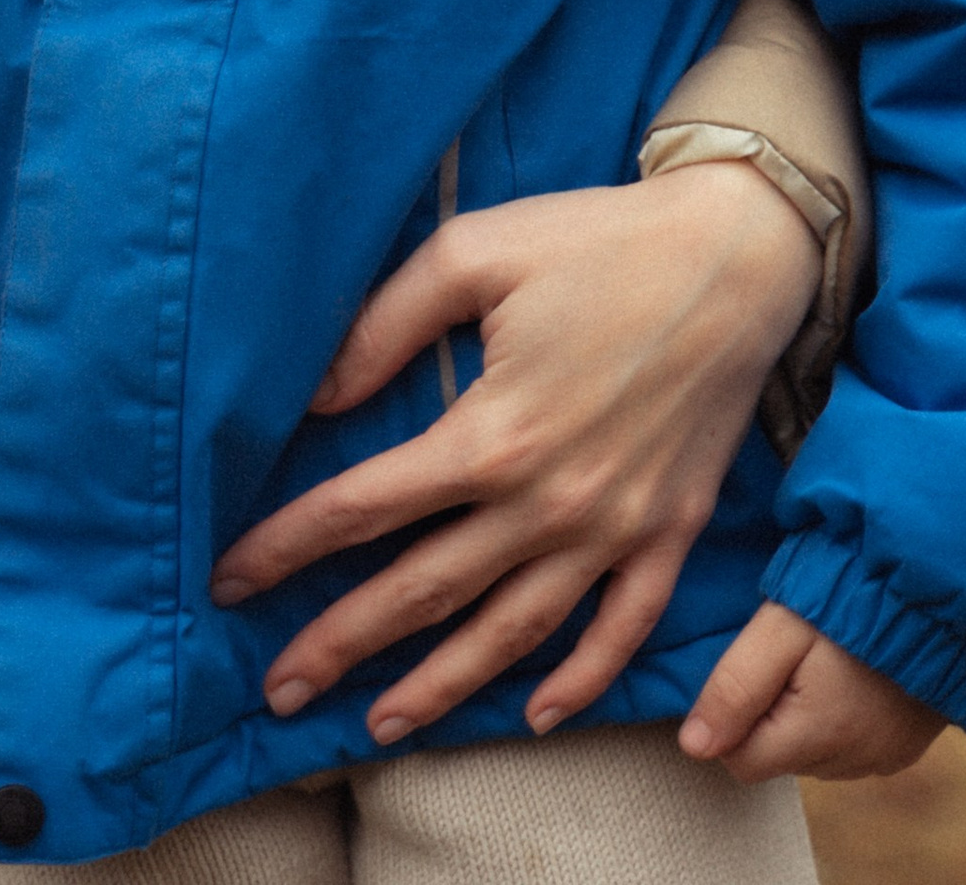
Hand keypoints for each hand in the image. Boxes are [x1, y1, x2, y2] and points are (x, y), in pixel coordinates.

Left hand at [210, 165, 818, 743]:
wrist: (736, 255)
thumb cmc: (595, 241)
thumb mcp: (476, 251)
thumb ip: (388, 324)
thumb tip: (319, 397)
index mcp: (493, 433)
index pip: (365, 508)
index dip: (289, 546)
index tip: (230, 579)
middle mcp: (550, 502)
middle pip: (425, 591)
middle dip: (342, 644)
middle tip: (278, 688)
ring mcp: (615, 529)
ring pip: (513, 632)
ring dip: (443, 685)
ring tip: (379, 724)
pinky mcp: (669, 533)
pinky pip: (622, 630)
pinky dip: (582, 680)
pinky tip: (538, 714)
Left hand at [681, 606, 941, 780]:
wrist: (938, 589)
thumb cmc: (851, 597)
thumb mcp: (781, 629)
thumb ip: (735, 686)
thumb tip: (693, 746)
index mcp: (816, 737)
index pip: (740, 760)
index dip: (730, 715)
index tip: (747, 666)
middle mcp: (851, 762)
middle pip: (777, 756)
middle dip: (768, 713)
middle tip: (787, 654)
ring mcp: (883, 758)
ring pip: (813, 752)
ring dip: (805, 716)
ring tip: (821, 658)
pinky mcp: (906, 747)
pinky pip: (851, 746)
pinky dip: (840, 717)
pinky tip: (850, 674)